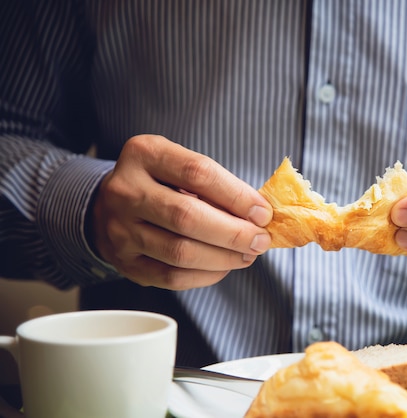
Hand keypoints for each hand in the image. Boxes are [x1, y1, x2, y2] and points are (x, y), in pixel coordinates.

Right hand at [89, 135, 272, 289]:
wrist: (110, 205)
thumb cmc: (161, 183)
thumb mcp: (181, 167)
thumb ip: (217, 185)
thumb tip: (259, 215)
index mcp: (145, 154)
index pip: (198, 173)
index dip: (237, 196)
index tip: (263, 213)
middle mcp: (126, 190)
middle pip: (188, 216)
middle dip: (234, 233)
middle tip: (260, 240)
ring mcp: (120, 229)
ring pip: (180, 252)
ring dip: (224, 257)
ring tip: (247, 254)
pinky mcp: (125, 262)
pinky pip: (171, 277)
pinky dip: (206, 276)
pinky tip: (224, 267)